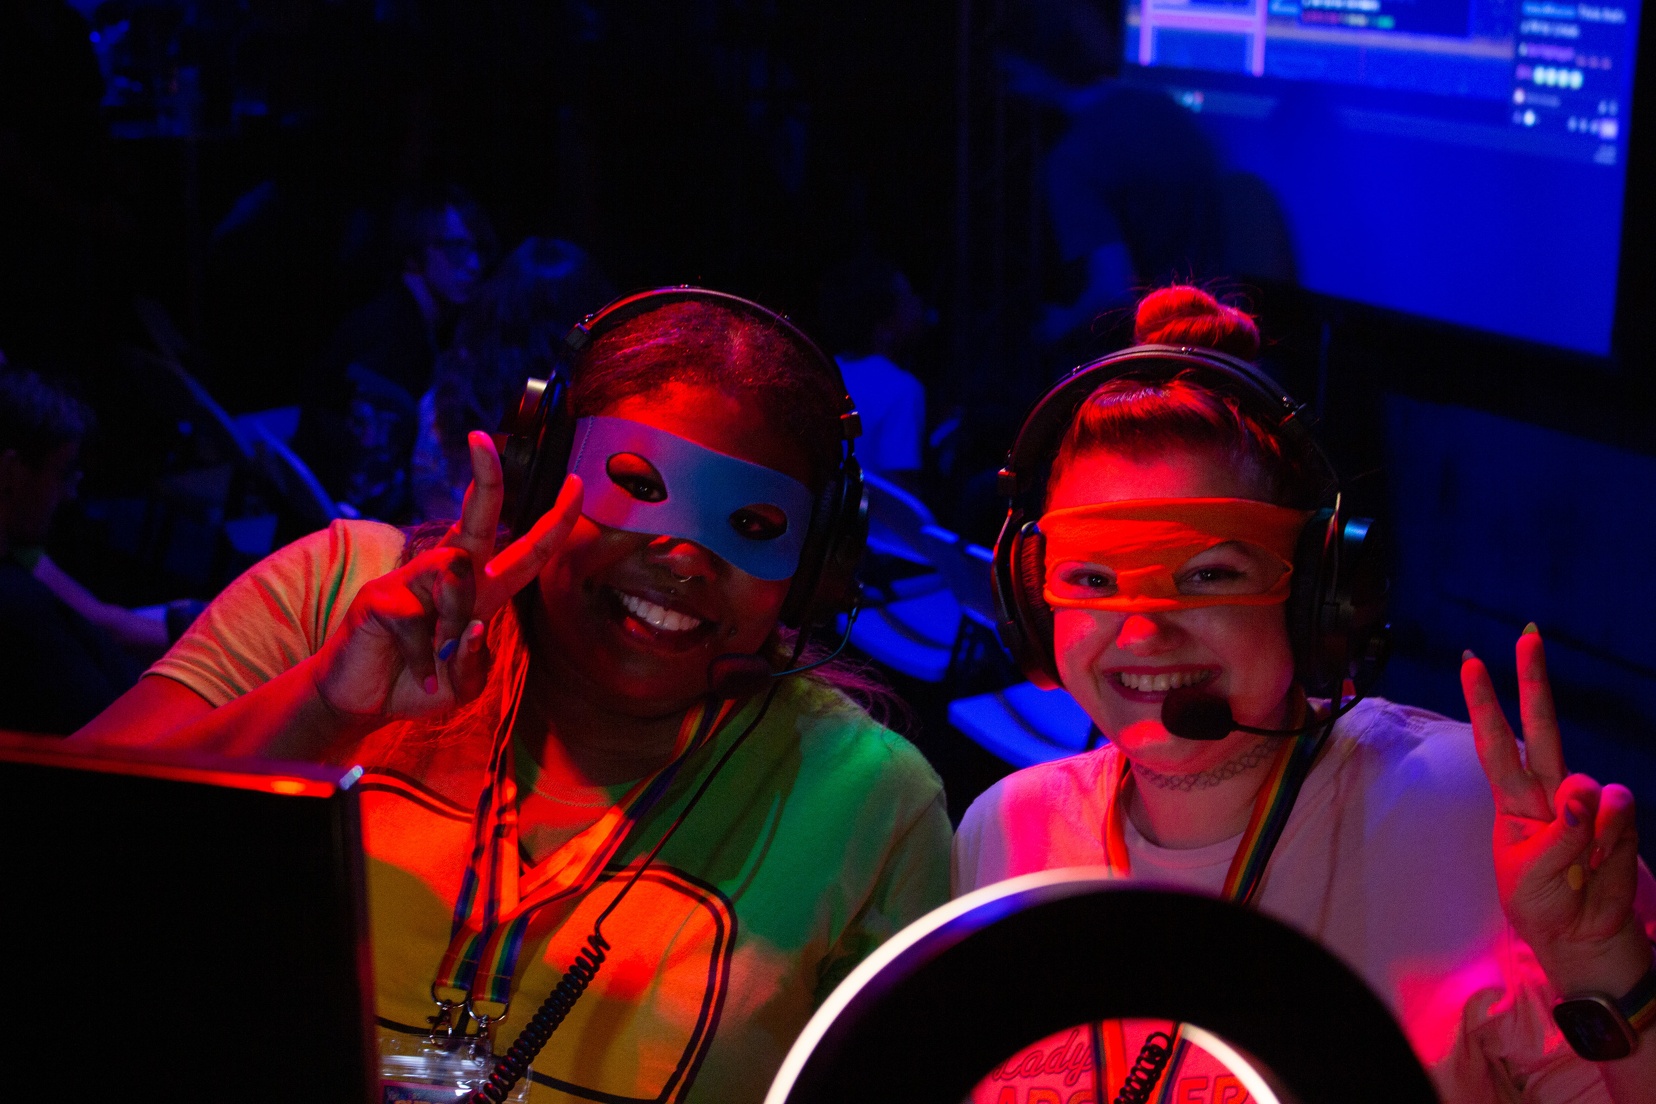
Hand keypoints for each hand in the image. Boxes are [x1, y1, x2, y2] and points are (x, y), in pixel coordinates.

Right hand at [312, 432, 581, 720]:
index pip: (527, 550)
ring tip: (439, 655)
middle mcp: (448, 575)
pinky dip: (424, 658)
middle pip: (477, 518)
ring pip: (457, 570)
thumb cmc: (418, 683)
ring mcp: (411, 580)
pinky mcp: (380, 596)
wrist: (361, 702)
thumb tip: (478, 624)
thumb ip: (477, 660)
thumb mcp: (463, 683)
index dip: (555, 520)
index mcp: (481, 590)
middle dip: (486, 477)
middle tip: (481, 438)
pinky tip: (415, 672)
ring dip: (457, 621)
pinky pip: (419, 618)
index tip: (576, 482)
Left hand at [1462, 627, 1647, 992]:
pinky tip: (1598, 876)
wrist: (1586, 947)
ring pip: (1591, 791)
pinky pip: (1618, 826)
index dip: (1486, 706)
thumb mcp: (1529, 877)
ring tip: (1575, 874)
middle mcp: (1553, 795)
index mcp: (1516, 802)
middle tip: (1527, 635)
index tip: (1471, 661)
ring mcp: (1591, 810)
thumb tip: (1594, 791)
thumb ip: (1560, 834)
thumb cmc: (1543, 908)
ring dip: (1582, 836)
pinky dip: (1606, 855)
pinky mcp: (1622, 831)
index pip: (1497, 745)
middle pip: (1543, 730)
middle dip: (1534, 683)